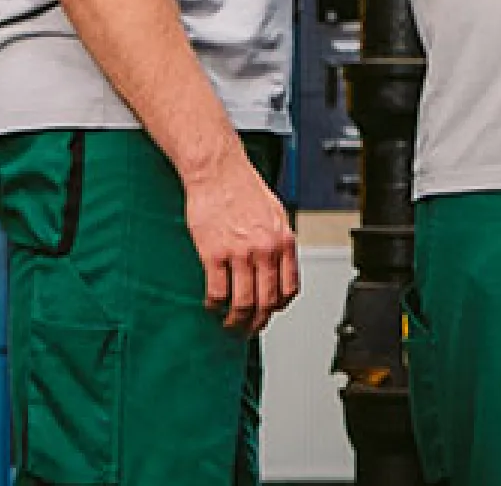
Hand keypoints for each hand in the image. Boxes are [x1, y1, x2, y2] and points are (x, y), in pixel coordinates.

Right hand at [184, 152, 301, 333]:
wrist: (218, 170)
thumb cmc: (243, 186)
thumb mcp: (275, 212)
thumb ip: (279, 239)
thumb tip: (280, 264)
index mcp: (283, 240)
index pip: (289, 288)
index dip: (278, 307)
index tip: (269, 312)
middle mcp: (265, 249)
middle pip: (266, 302)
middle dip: (257, 322)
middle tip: (248, 329)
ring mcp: (240, 253)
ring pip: (242, 303)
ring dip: (235, 320)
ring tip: (228, 323)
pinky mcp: (213, 254)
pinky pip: (217, 291)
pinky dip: (214, 305)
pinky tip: (211, 305)